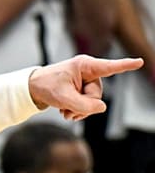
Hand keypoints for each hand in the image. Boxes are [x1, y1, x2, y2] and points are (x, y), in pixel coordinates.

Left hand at [28, 55, 142, 119]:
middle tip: (65, 104)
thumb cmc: (45, 86)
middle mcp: (88, 72)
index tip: (139, 61)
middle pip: (97, 94)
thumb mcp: (63, 98)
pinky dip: (77, 110)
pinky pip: (88, 105)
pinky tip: (65, 109)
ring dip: (78, 109)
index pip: (109, 67)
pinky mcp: (83, 90)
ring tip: (64, 109)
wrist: (32, 89)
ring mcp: (86, 81)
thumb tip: (102, 108)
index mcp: (84, 66)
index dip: (125, 65)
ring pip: (93, 102)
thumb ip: (84, 105)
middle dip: (82, 104)